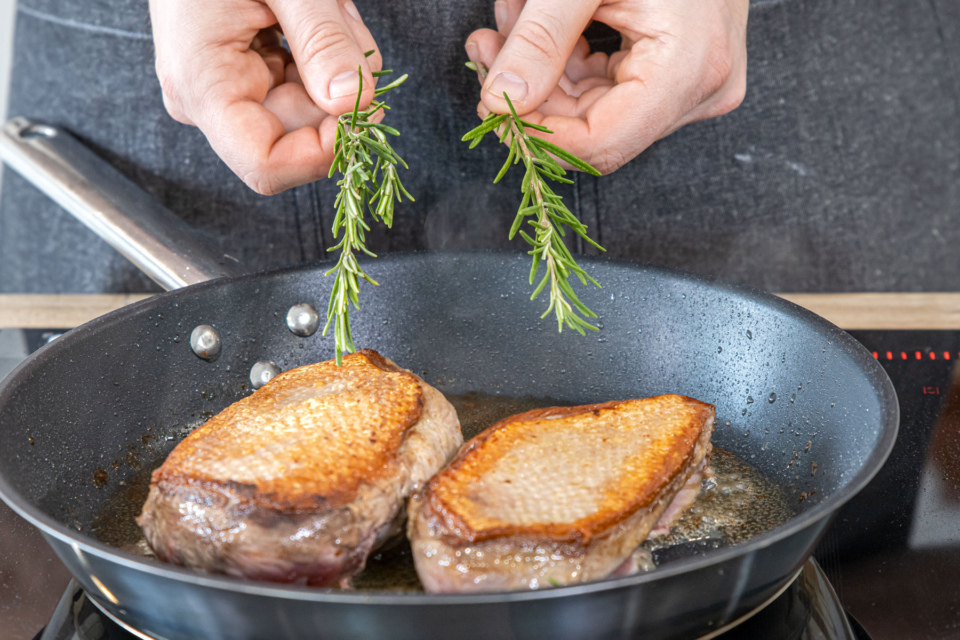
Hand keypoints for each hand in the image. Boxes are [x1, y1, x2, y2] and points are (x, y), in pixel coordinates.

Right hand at [149, 0, 381, 194]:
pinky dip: (328, 50)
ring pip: (313, 106)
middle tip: (339, 22)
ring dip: (338, 59)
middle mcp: (210, 101)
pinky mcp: (247, 73)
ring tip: (324, 7)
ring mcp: (228, 88)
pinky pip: (306, 83)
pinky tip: (318, 12)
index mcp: (204, 86)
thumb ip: (321, 39)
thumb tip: (354, 102)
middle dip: (339, 86)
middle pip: (300, 134)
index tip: (365, 112)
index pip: (266, 166)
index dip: (322, 153)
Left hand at [465, 0, 748, 174]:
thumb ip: (540, 39)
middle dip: (532, 92)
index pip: (601, 143)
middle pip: (595, 129)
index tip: (490, 104)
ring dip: (543, 73)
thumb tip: (499, 99)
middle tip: (487, 45)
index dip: (538, 134)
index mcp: (689, 69)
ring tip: (508, 19)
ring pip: (596, 110)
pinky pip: (611, 88)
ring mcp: (695, 84)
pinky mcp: (681, 74)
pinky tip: (536, 26)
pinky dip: (567, 63)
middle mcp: (701, 89)